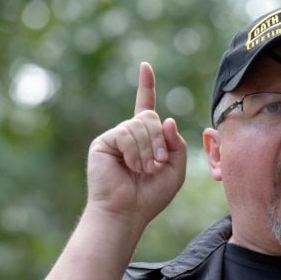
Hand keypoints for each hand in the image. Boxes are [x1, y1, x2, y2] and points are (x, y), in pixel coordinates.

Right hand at [86, 62, 186, 228]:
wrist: (128, 211)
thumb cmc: (151, 195)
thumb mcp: (176, 168)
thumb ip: (177, 144)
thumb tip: (168, 120)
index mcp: (145, 138)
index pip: (146, 106)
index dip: (146, 86)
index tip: (145, 67)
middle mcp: (129, 134)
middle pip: (150, 116)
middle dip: (159, 140)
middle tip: (158, 163)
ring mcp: (115, 137)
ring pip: (140, 125)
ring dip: (148, 149)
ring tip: (145, 169)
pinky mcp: (103, 142)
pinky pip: (126, 133)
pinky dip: (135, 151)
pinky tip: (131, 166)